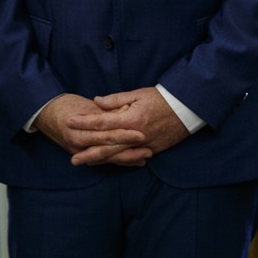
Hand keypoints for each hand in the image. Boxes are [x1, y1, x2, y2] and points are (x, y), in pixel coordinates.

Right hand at [33, 93, 147, 160]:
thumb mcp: (86, 105)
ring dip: (127, 159)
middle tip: (149, 151)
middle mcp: (79, 142)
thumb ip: (105, 110)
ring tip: (145, 158)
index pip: (106, 132)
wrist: (45, 114)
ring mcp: (79, 151)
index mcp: (79, 128)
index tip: (141, 134)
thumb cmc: (67, 105)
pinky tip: (135, 162)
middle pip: (108, 149)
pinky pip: (103, 161)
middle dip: (129, 151)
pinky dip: (119, 161)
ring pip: (107, 158)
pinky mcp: (82, 155)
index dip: (124, 134)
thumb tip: (125, 111)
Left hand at [68, 87, 190, 167]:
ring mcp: (144, 144)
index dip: (84, 122)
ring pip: (118, 155)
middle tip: (73, 159)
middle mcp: (135, 135)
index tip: (70, 122)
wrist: (188, 108)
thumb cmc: (163, 98)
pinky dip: (119, 162)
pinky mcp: (152, 149)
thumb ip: (116, 99)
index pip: (102, 122)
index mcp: (131, 118)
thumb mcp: (138, 94)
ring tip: (87, 163)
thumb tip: (96, 101)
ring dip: (101, 160)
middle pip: (107, 146)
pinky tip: (109, 163)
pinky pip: (133, 158)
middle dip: (88, 152)